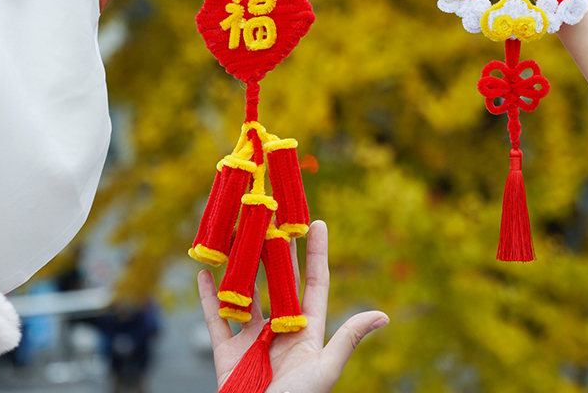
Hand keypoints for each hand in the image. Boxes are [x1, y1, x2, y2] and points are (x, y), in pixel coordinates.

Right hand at [198, 221, 387, 392]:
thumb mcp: (324, 369)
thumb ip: (348, 339)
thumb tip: (384, 315)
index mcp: (307, 331)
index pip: (314, 283)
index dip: (316, 254)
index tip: (316, 222)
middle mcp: (280, 330)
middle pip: (278, 281)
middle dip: (276, 250)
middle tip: (272, 218)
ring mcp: (252, 340)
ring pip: (245, 294)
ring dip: (240, 266)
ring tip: (236, 236)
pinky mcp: (227, 354)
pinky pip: (216, 319)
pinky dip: (208, 296)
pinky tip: (204, 273)